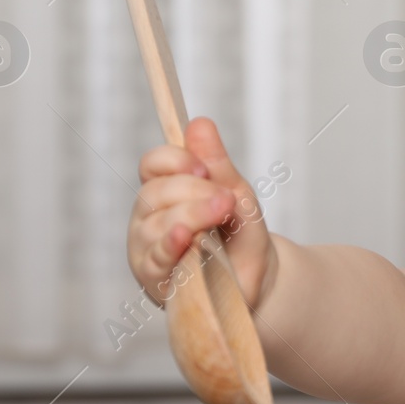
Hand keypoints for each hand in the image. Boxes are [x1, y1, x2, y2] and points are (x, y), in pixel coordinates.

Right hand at [127, 116, 276, 308]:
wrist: (257, 281)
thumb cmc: (240, 237)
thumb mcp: (236, 195)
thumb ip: (217, 164)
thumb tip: (200, 123)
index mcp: (165, 192)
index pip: (152, 165)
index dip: (175, 160)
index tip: (204, 169)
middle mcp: (148, 218)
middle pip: (154, 192)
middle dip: (192, 190)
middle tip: (225, 199)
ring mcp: (147, 249)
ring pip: (155, 224)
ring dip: (191, 215)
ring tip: (220, 215)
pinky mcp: (154, 279)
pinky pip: (155, 258)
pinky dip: (170, 244)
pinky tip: (184, 236)